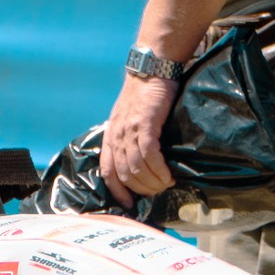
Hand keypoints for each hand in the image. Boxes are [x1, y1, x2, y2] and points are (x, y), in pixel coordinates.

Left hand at [98, 70, 178, 200]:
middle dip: (141, 189)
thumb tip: (140, 161)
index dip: (117, 191)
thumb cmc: (144, 94)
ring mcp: (129, 131)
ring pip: (136, 168)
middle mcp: (116, 136)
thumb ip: (129, 138)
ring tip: (166, 184)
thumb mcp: (128, 117)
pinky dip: (159, 170)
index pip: (107, 172)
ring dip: (153, 182)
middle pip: (124, 175)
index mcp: (110, 137)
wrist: (150, 69)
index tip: (129, 204)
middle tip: (158, 192)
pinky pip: (150, 155)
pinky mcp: (144, 124)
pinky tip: (168, 175)